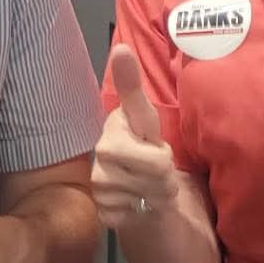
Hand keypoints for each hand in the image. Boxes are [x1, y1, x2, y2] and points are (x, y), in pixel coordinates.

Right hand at [91, 45, 179, 229]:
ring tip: (147, 184)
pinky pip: (133, 215)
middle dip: (165, 175)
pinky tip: (134, 202)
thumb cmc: (140, 142)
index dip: (158, 158)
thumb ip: (132, 85)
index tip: (138, 159)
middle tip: (156, 168)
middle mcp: (99, 160)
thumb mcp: (145, 116)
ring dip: (156, 194)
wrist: (133, 183)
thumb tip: (120, 47)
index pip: (150, 156)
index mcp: (111, 134)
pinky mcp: (102, 212)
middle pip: (156, 176)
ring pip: (148, 198)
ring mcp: (98, 188)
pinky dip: (140, 211)